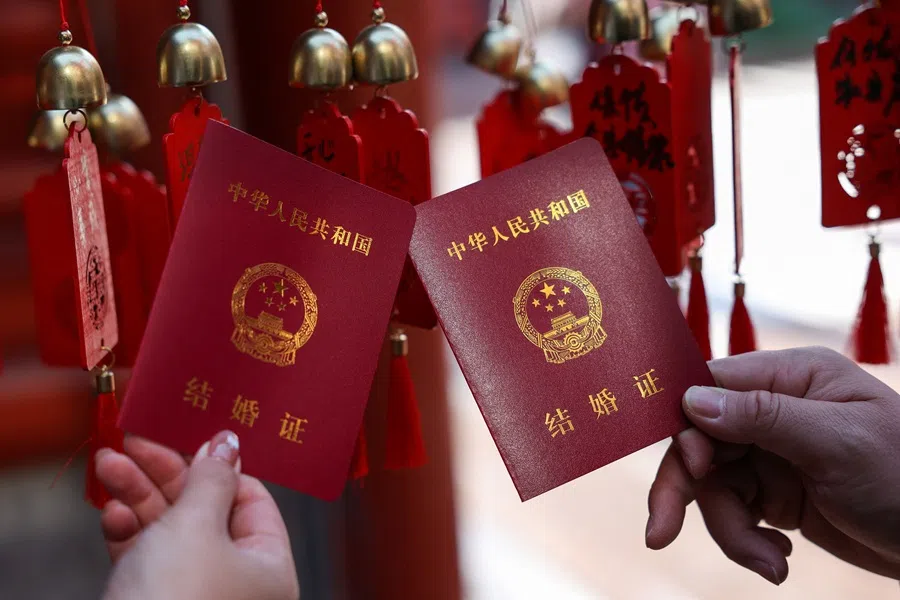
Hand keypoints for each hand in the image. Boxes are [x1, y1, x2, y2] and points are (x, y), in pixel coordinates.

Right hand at [96, 431, 298, 599]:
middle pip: (205, 511)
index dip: (219, 465)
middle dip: (164, 475)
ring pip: (170, 532)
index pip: (252, 500)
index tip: (185, 436)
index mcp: (270, 567)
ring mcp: (197, 595)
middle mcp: (238, 583)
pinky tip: (111, 516)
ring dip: (137, 496)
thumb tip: (228, 440)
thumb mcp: (196, 525)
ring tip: (108, 465)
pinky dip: (129, 535)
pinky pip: (148, 561)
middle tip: (133, 443)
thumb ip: (211, 478)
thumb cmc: (175, 596)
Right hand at [646, 347, 899, 584]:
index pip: (711, 387)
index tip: (691, 469)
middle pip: (700, 442)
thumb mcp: (836, 442)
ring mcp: (772, 454)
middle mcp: (773, 410)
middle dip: (685, 490)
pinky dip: (746, 542)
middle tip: (660, 533)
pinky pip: (735, 513)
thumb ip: (761, 416)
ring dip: (730, 530)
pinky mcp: (776, 494)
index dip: (688, 427)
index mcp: (790, 379)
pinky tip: (777, 561)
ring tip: (769, 564)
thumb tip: (691, 401)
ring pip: (713, 486)